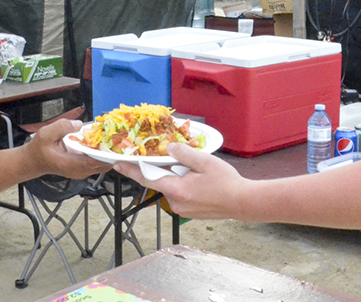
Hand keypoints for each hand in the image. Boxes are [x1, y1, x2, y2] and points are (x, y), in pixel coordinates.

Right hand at [24, 119, 110, 178]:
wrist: (34, 161)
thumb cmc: (39, 149)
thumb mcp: (45, 134)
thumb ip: (61, 127)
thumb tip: (78, 124)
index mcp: (69, 164)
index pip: (90, 163)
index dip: (104, 156)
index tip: (115, 146)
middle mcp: (78, 171)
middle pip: (101, 165)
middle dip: (111, 153)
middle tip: (121, 138)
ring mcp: (81, 171)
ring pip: (101, 165)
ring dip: (109, 153)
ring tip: (117, 139)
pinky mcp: (83, 168)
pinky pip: (97, 162)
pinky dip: (103, 154)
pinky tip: (106, 141)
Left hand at [113, 142, 247, 219]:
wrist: (243, 202)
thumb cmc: (226, 183)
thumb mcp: (204, 161)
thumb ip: (183, 153)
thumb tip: (169, 148)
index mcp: (176, 190)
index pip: (146, 178)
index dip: (130, 170)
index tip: (117, 164)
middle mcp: (175, 203)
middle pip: (161, 181)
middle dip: (165, 169)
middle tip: (177, 159)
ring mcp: (182, 209)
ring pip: (172, 188)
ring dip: (177, 177)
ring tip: (197, 171)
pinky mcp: (190, 212)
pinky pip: (180, 195)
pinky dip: (184, 185)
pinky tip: (200, 181)